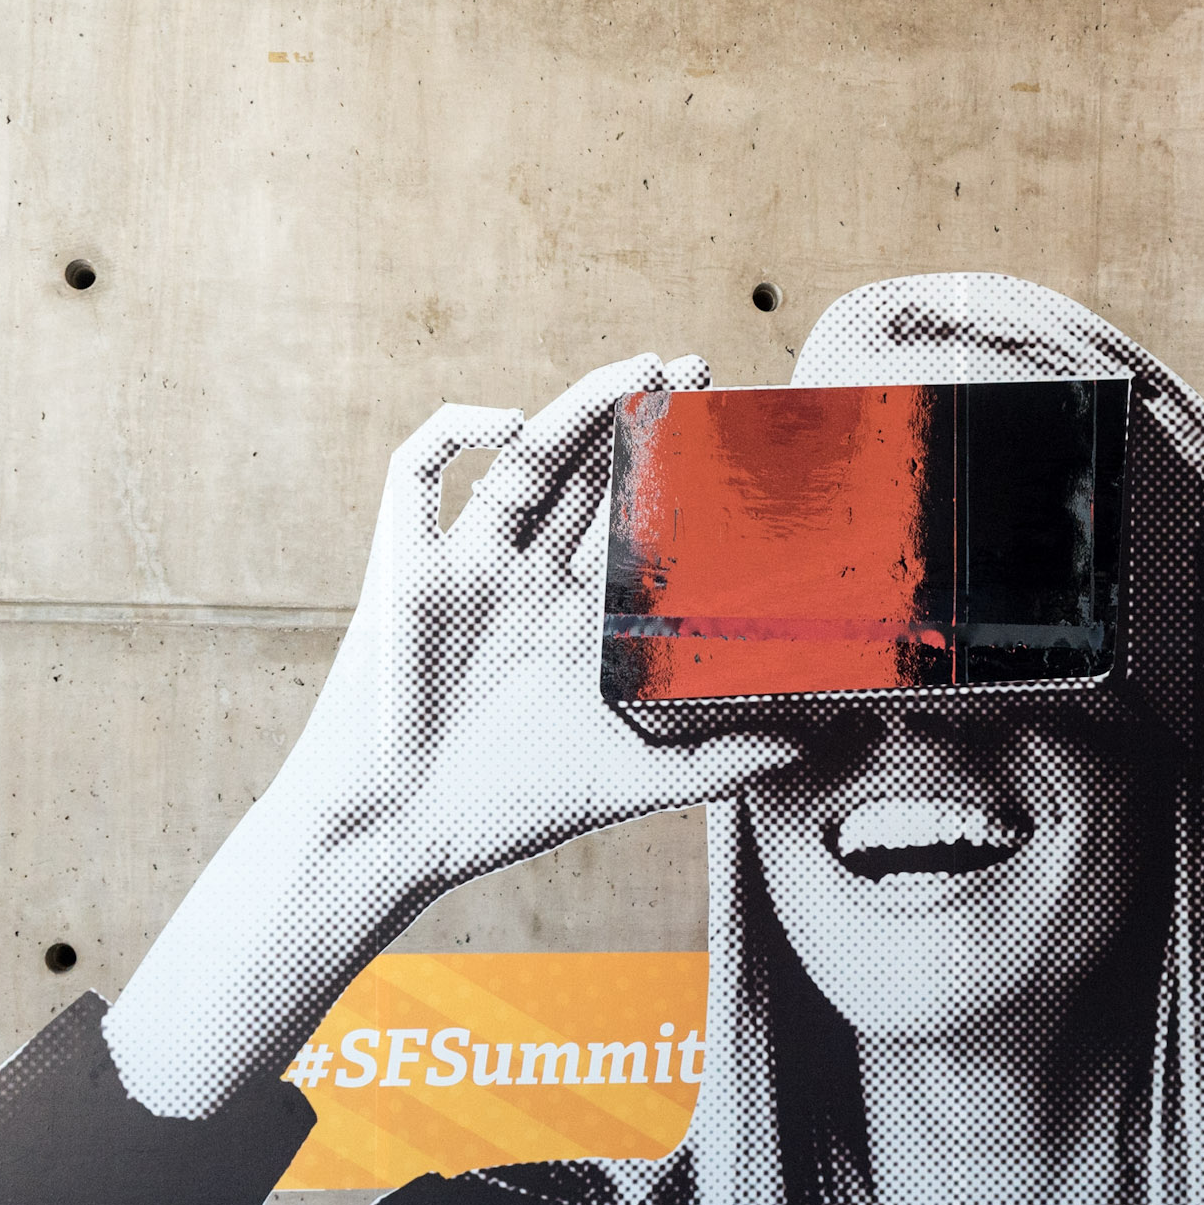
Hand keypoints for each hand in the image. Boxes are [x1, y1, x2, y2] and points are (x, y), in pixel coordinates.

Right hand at [296, 352, 797, 884]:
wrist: (400, 836)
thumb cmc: (507, 811)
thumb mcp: (630, 782)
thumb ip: (716, 761)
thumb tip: (803, 742)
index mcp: (580, 622)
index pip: (636, 524)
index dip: (677, 478)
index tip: (732, 442)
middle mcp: (529, 582)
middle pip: (589, 475)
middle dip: (638, 419)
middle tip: (696, 374)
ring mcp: (470, 568)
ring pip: (525, 460)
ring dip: (577, 408)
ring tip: (638, 369)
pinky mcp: (407, 568)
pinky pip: (417, 472)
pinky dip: (455, 431)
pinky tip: (511, 423)